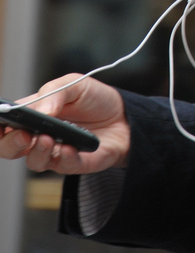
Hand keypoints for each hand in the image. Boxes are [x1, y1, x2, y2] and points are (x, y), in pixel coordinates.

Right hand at [0, 74, 129, 173]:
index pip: (5, 124)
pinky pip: (62, 167)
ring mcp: (55, 152)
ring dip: (37, 152)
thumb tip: (41, 111)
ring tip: (47, 139)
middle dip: (10, 144)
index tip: (0, 125)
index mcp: (33, 114)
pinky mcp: (75, 164)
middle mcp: (39, 136)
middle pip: (10, 148)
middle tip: (23, 134)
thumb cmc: (95, 99)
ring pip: (34, 162)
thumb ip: (55, 93)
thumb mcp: (75, 85)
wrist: (125, 115)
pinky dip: (63, 159)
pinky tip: (68, 148)